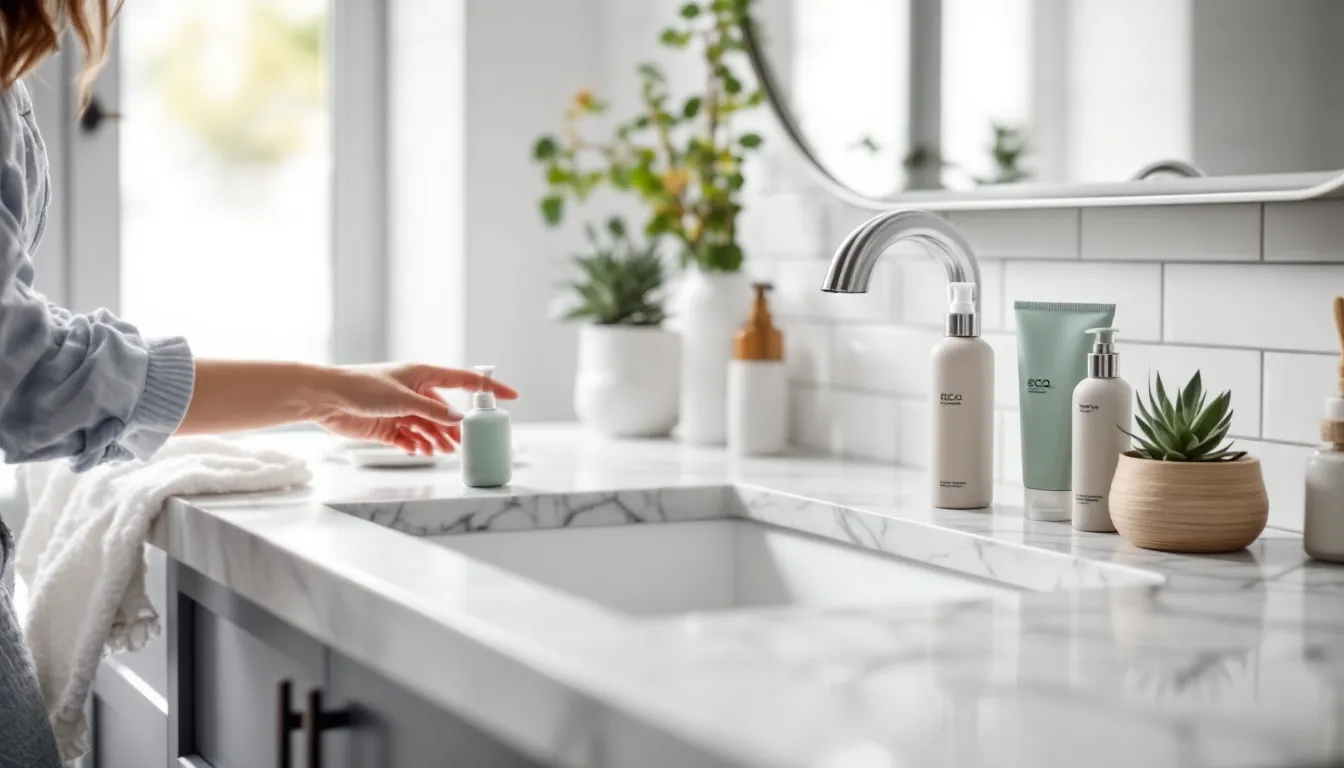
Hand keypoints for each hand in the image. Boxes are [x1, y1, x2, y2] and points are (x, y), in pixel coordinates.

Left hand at [313, 364, 518, 454]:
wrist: (326, 398)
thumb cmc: (362, 387)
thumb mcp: (403, 399)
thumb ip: (433, 411)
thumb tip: (459, 421)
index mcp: (423, 375)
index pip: (465, 381)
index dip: (489, 388)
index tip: (512, 395)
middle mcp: (415, 391)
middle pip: (446, 411)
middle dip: (456, 428)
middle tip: (466, 445)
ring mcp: (402, 409)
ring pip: (429, 427)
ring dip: (437, 440)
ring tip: (442, 452)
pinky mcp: (388, 426)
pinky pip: (410, 438)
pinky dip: (417, 446)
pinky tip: (419, 452)